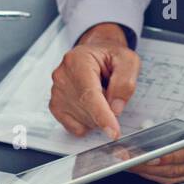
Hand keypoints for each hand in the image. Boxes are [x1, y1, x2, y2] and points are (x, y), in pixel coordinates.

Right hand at [48, 22, 140, 139]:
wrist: (95, 53)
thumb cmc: (109, 56)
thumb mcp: (128, 61)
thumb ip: (125, 82)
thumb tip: (115, 107)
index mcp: (78, 60)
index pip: (89, 94)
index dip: (102, 115)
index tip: (113, 131)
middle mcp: (62, 75)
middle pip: (87, 109)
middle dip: (107, 110)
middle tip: (112, 92)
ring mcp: (56, 92)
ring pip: (83, 120)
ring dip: (99, 115)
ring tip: (101, 93)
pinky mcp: (56, 106)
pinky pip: (76, 127)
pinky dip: (89, 122)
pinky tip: (92, 105)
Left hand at [134, 64, 183, 183]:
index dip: (172, 156)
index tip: (152, 156)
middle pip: (179, 168)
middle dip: (151, 165)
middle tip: (129, 159)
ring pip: (172, 174)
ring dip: (148, 171)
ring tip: (127, 161)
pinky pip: (171, 172)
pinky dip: (153, 170)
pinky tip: (137, 161)